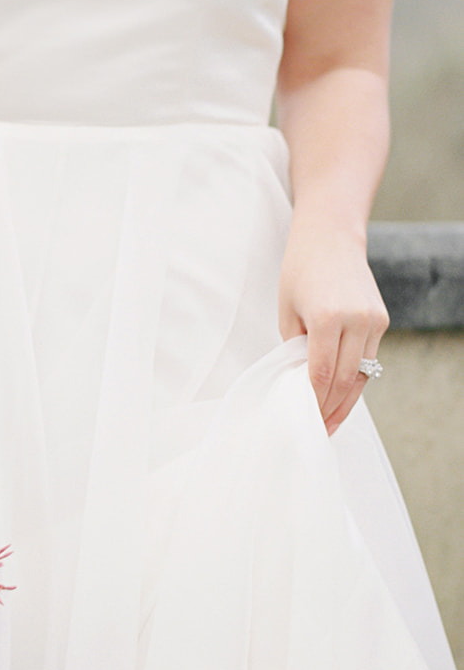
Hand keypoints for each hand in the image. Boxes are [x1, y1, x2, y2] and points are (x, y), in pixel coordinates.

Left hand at [277, 223, 387, 434]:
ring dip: (346, 401)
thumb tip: (301, 382)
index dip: (313, 402)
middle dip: (330, 409)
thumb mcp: (287, 310)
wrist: (331, 239)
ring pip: (363, 374)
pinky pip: (369, 359)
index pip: (321, 373)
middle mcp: (356, 320)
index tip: (304, 420)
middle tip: (318, 430)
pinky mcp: (382, 320)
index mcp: (327, 317)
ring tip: (331, 422)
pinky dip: (356, 380)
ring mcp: (373, 321)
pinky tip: (343, 396)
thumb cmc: (300, 271)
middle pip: (346, 380)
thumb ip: (295, 347)